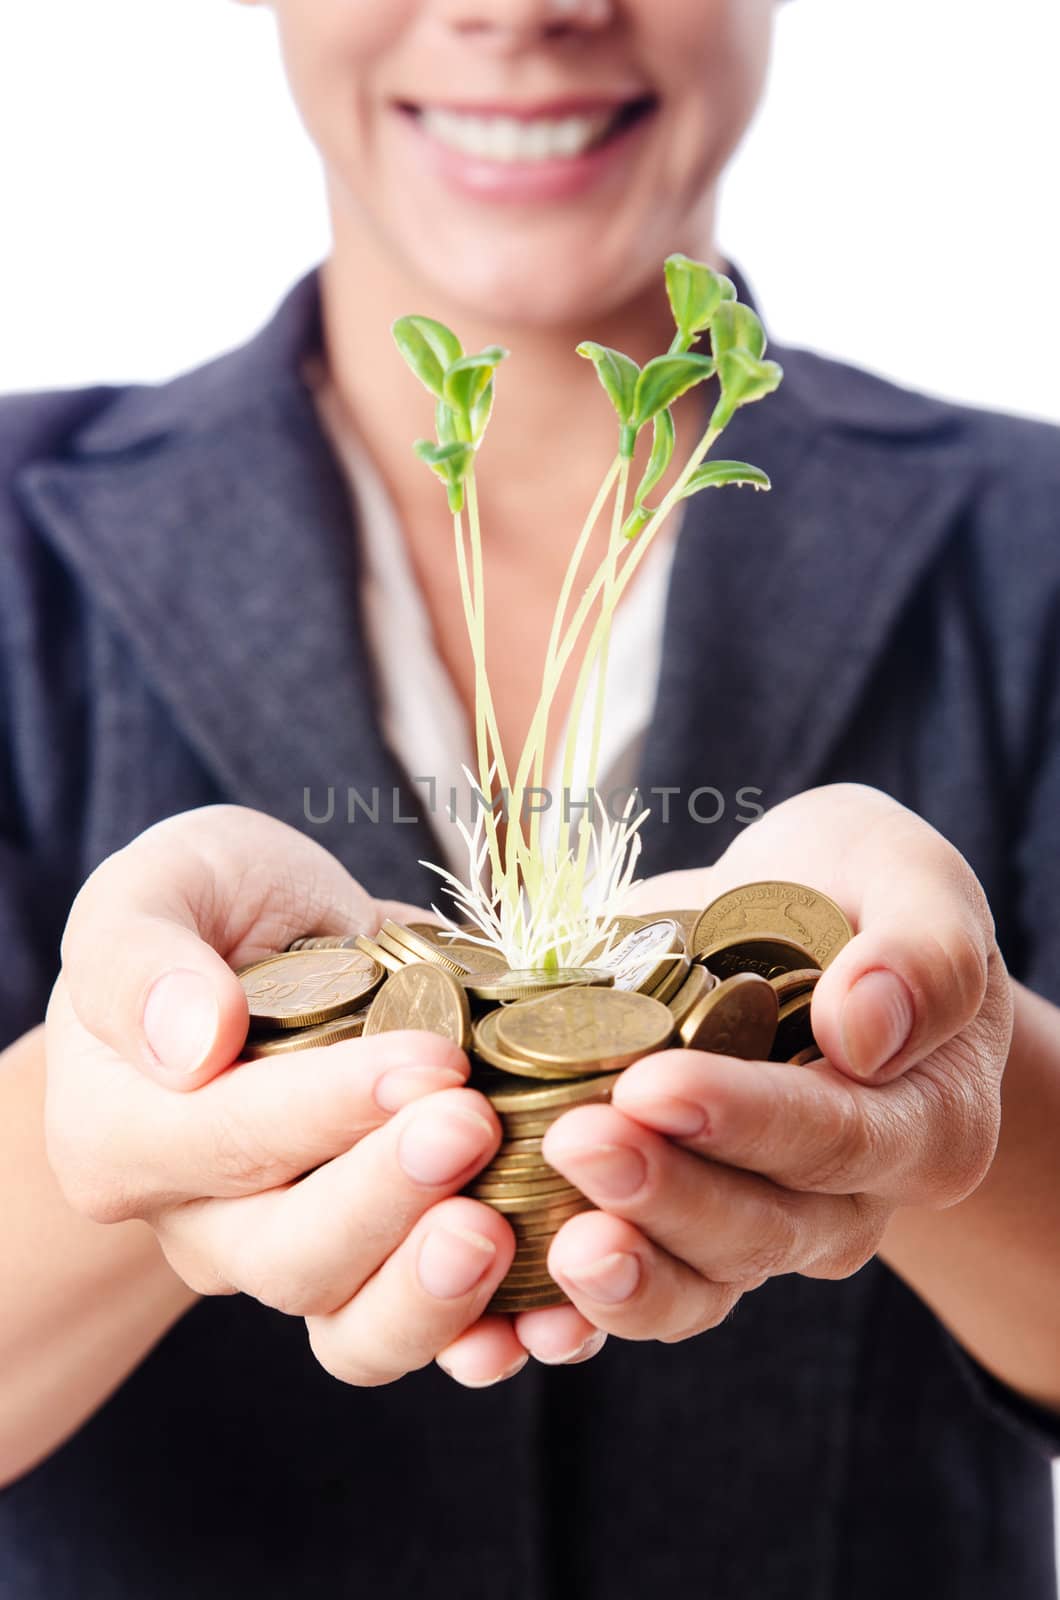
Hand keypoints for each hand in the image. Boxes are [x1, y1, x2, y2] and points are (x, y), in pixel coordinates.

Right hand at [45, 804, 595, 1388]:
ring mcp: (293, 1257)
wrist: (281, 949)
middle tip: (473, 1127)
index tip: (429, 1061)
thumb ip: (143, 957)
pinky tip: (554, 1315)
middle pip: (292, 1255)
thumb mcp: (160, 886)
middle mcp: (202, 1222)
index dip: (329, 1109)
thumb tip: (191, 1042)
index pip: (226, 1140)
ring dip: (435, 1296)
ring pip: (355, 1328)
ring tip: (504, 1231)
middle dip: (390, 1201)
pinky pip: (430, 1335)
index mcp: (122, 1136)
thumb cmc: (212, 906)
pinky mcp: (379, 1271)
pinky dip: (492, 1335)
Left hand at [529, 783, 1013, 1343]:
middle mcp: (846, 1200)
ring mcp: (759, 1228)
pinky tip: (513, 1313)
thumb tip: (863, 1032)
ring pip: (698, 1283)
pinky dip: (571, 1309)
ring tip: (556, 1242)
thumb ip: (920, 949)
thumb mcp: (906, 875)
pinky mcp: (679, 1233)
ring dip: (623, 1270)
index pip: (836, 1136)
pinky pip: (636, 1290)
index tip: (651, 1086)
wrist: (796, 923)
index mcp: (923, 1122)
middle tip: (575, 1141)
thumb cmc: (860, 889)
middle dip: (663, 1194)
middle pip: (760, 1230)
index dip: (743, 1119)